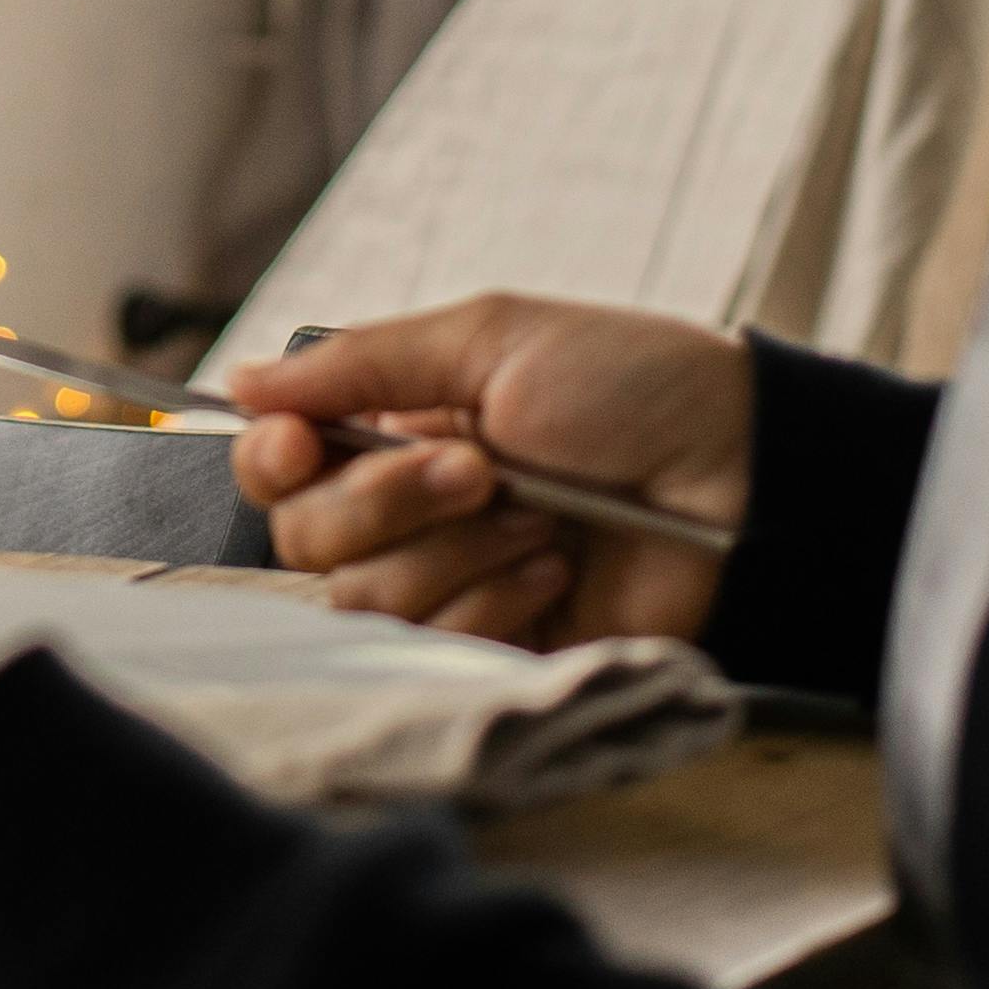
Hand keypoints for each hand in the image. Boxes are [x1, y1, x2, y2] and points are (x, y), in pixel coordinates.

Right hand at [227, 292, 752, 646]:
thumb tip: (244, 381)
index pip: (278, 467)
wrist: (745, 475)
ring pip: (364, 601)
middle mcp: (410, 509)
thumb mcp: (491, 339)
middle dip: (388, 502)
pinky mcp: (498, 649)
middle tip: (481, 467)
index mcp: (396, 428)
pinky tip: (557, 568)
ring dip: (455, 552)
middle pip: (306, 541)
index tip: (298, 444)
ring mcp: (453, 582)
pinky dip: (492, 602)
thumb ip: (361, 363)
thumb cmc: (632, 385)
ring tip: (540, 517)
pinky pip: (436, 648)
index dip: (272, 462)